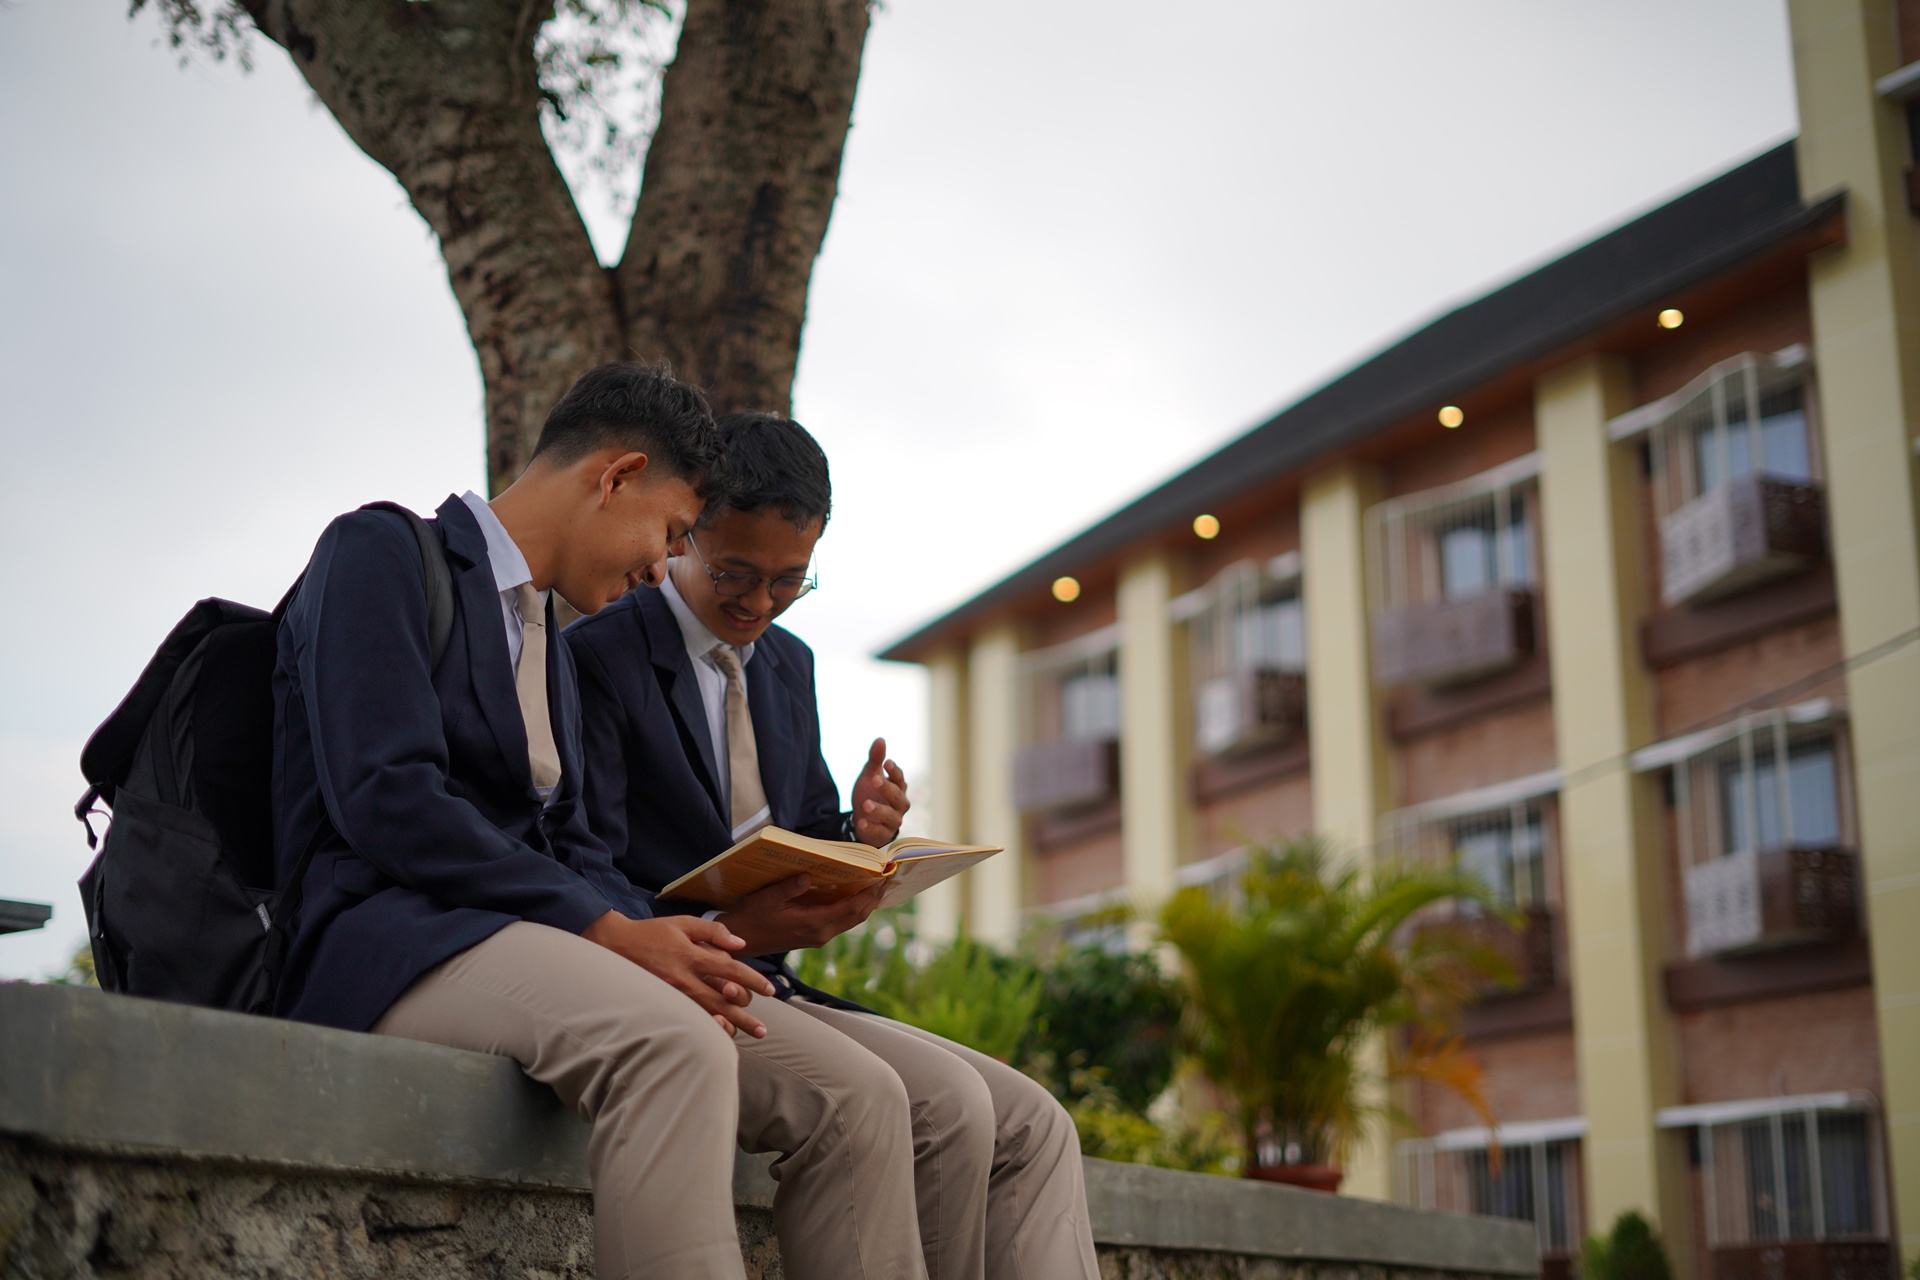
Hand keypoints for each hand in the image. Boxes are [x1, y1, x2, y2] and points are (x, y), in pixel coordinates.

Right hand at [583, 912, 776, 1036]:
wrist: (613, 945)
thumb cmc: (652, 933)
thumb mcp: (683, 923)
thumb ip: (713, 931)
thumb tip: (740, 945)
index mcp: (693, 956)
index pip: (731, 971)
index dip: (754, 981)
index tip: (771, 990)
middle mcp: (685, 978)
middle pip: (723, 1001)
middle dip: (745, 1015)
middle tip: (763, 1028)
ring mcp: (672, 994)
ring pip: (706, 1016)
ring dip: (730, 1028)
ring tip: (746, 1037)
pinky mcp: (661, 1004)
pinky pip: (687, 1021)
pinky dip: (705, 1030)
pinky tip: (718, 1037)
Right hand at [717, 875, 886, 955]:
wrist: (742, 941)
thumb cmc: (752, 918)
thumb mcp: (767, 899)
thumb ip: (788, 888)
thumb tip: (808, 875)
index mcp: (813, 923)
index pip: (851, 908)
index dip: (869, 894)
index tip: (883, 879)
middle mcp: (821, 933)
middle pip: (857, 916)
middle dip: (874, 899)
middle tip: (888, 879)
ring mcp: (819, 937)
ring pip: (851, 921)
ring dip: (866, 905)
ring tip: (877, 886)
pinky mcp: (814, 936)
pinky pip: (842, 922)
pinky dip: (853, 909)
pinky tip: (855, 895)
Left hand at [850, 737, 908, 847]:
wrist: (861, 820)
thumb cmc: (869, 795)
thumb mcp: (869, 776)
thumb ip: (875, 760)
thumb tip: (880, 739)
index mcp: (897, 788)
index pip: (899, 778)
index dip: (894, 771)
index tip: (886, 762)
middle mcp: (899, 805)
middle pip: (897, 796)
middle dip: (887, 788)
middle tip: (874, 779)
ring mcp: (893, 820)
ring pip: (891, 816)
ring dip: (879, 809)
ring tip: (866, 804)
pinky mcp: (884, 834)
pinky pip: (880, 831)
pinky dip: (872, 827)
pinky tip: (861, 821)